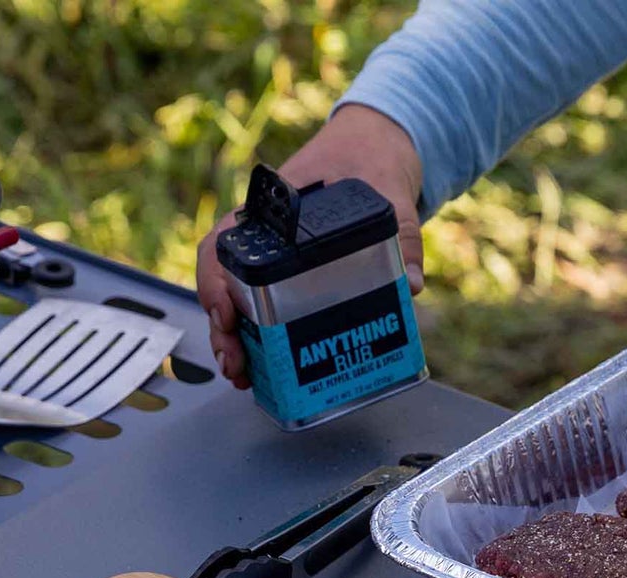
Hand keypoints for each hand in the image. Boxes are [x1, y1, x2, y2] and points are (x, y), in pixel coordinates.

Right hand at [196, 104, 425, 388]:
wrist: (374, 153)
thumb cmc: (372, 166)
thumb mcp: (391, 197)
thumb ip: (403, 237)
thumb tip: (410, 284)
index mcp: (274, 211)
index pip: (224, 244)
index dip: (216, 281)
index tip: (226, 313)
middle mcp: (263, 235)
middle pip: (223, 282)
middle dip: (223, 327)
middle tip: (235, 363)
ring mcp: (273, 256)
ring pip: (237, 299)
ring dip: (235, 339)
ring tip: (242, 375)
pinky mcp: (289, 274)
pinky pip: (261, 305)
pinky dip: (257, 336)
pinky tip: (262, 366)